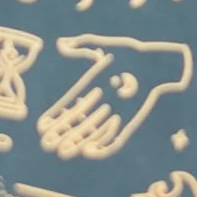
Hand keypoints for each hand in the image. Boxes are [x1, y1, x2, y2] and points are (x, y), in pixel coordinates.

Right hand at [37, 34, 191, 159]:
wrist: (156, 63)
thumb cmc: (133, 53)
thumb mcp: (107, 47)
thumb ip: (84, 43)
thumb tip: (61, 43)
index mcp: (92, 89)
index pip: (69, 107)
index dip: (55, 117)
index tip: (40, 127)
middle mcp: (100, 106)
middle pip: (77, 125)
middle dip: (62, 136)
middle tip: (46, 146)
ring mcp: (113, 116)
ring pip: (91, 136)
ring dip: (77, 145)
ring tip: (62, 152)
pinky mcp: (128, 125)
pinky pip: (113, 142)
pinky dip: (101, 148)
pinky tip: (87, 152)